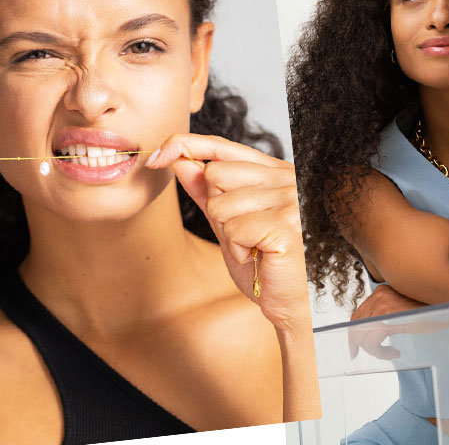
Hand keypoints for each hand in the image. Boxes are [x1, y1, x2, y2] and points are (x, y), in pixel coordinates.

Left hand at [145, 133, 308, 328]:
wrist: (291, 302)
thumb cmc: (264, 263)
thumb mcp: (226, 223)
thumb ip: (204, 191)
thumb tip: (179, 160)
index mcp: (272, 171)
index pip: (222, 147)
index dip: (186, 146)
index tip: (157, 158)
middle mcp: (285, 177)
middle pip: (215, 174)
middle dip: (216, 209)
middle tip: (243, 234)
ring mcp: (289, 198)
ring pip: (220, 204)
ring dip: (229, 235)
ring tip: (254, 247)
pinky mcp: (286, 223)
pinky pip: (234, 229)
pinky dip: (238, 249)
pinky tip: (259, 257)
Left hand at [347, 284, 426, 359]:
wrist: (447, 309)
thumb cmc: (428, 314)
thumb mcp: (401, 313)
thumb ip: (384, 317)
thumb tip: (366, 335)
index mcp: (380, 293)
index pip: (357, 316)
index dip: (353, 336)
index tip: (355, 350)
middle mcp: (378, 295)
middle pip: (356, 327)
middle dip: (364, 345)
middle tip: (381, 354)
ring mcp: (382, 305)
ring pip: (364, 337)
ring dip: (376, 351)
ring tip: (392, 353)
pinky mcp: (388, 318)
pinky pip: (372, 342)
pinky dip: (380, 352)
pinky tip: (395, 352)